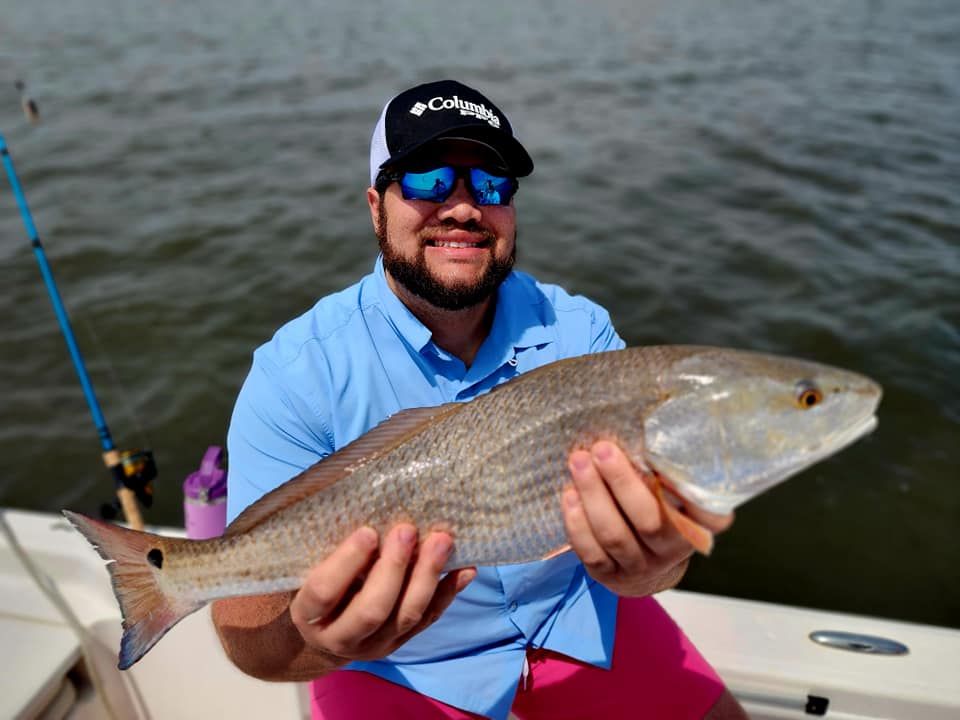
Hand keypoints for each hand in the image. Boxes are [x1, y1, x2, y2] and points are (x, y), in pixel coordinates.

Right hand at [288, 524, 475, 660]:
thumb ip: (330, 546)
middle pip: (372, 609)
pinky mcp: (402, 642)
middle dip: (394, 568)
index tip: (368, 532)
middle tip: (407, 530)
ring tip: (442, 541)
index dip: (347, 562)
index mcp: (309, 614)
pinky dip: (449, 591)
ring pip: (406, 615)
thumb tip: (365, 503)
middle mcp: (341, 637)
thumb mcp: (312, 567)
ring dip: (427, 576)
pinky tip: (466, 567)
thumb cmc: (320, 582)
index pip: (325, 591)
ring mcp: (376, 644)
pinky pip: (430, 618)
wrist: (327, 630)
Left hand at [562, 441, 732, 596]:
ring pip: (615, 535)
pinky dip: (577, 523)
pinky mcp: (612, 576)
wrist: (644, 566)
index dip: (698, 498)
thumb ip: (666, 467)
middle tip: (602, 448)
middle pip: (649, 520)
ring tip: (579, 461)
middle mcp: (673, 549)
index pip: (712, 518)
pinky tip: (569, 494)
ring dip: (593, 495)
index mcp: (699, 526)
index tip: (675, 464)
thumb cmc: (658, 509)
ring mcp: (642, 565)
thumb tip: (641, 419)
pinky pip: (592, 552)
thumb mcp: (674, 492)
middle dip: (621, 482)